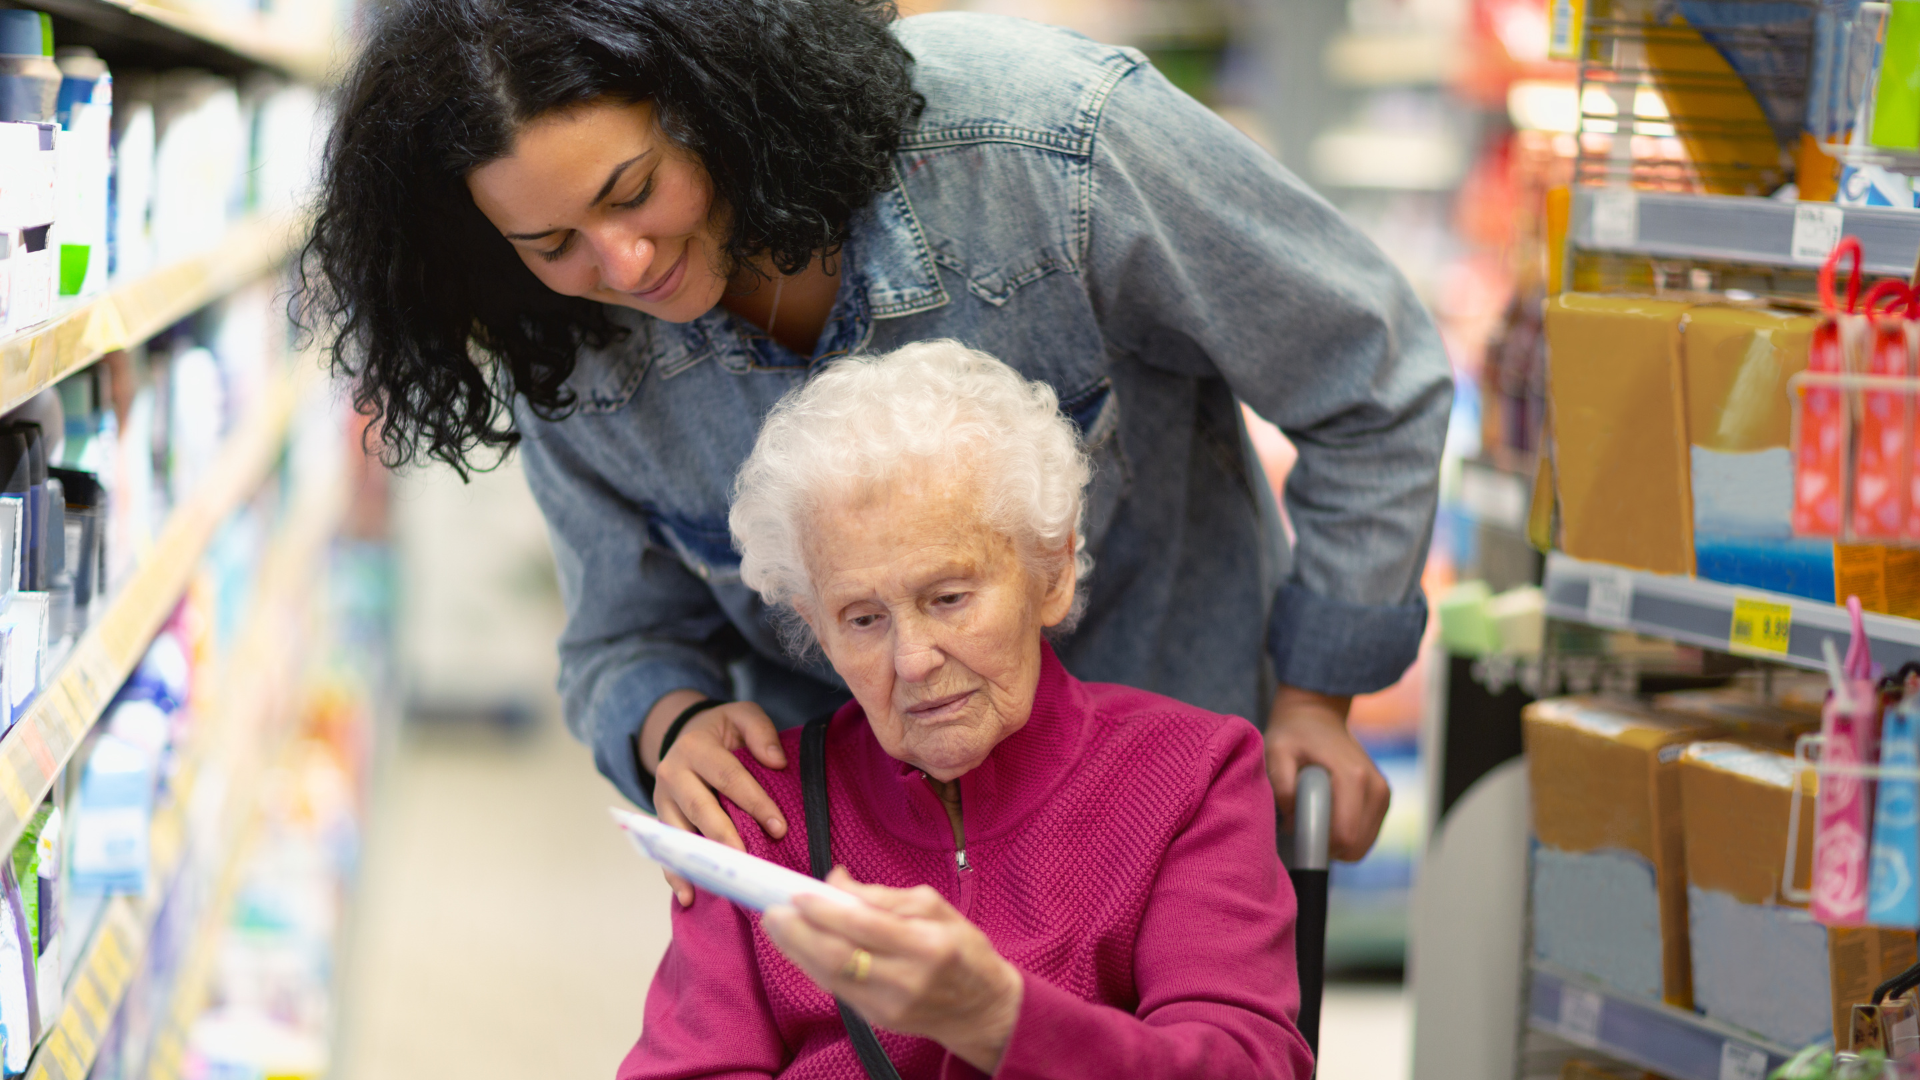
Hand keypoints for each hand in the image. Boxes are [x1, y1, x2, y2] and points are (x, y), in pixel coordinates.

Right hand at [645, 693, 788, 905]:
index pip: (729, 777)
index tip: (779, 827)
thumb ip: (760, 732)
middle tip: (749, 859)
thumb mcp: (741, 715)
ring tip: (721, 881)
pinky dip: (675, 874)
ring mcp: (662, 799)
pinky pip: (666, 850)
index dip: (754, 802)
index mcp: (694, 747)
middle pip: (701, 808)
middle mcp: (672, 773)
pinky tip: (688, 896)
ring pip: (681, 832)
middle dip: (726, 835)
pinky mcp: (660, 819)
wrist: (685, 734)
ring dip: (701, 859)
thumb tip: (777, 761)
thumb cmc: (721, 731)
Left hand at [763, 869, 1023, 1074]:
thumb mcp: (935, 908)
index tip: (797, 892)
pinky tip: (799, 946)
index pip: (864, 925)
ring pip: (828, 976)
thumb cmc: (962, 949)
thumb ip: (882, 895)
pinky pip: (835, 988)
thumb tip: (835, 880)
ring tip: (777, 925)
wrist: (981, 1009)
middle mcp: (905, 979)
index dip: (825, 910)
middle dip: (797, 932)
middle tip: (772, 909)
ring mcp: (888, 1004)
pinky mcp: (876, 1019)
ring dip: (796, 949)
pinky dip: (811, 965)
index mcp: (926, 944)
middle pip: (837, 956)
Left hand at [1265, 685, 1390, 861]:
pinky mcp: (1383, 800)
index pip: (1345, 836)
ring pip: (1361, 846)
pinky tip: (1327, 812)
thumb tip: (1293, 816)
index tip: (1296, 831)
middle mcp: (1376, 787)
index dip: (1318, 845)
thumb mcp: (1276, 752)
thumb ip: (1282, 784)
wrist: (1317, 718)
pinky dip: (1345, 834)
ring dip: (1335, 840)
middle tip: (1302, 822)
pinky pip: (1365, 836)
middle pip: (1355, 847)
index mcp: (1353, 777)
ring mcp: (1383, 795)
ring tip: (1314, 812)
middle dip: (1325, 845)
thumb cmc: (1294, 736)